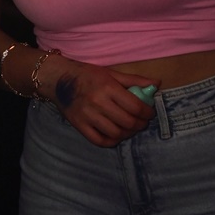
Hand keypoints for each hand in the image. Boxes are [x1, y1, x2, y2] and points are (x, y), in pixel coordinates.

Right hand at [39, 56, 157, 146]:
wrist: (57, 79)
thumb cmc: (86, 74)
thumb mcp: (110, 73)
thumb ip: (134, 80)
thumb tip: (156, 83)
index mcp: (107, 87)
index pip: (135, 106)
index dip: (147, 112)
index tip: (150, 113)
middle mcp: (97, 102)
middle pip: (127, 122)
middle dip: (140, 124)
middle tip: (142, 122)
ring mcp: (87, 115)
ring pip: (116, 133)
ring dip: (128, 133)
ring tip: (130, 128)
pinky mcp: (79, 125)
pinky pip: (99, 140)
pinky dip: (111, 141)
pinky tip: (116, 135)